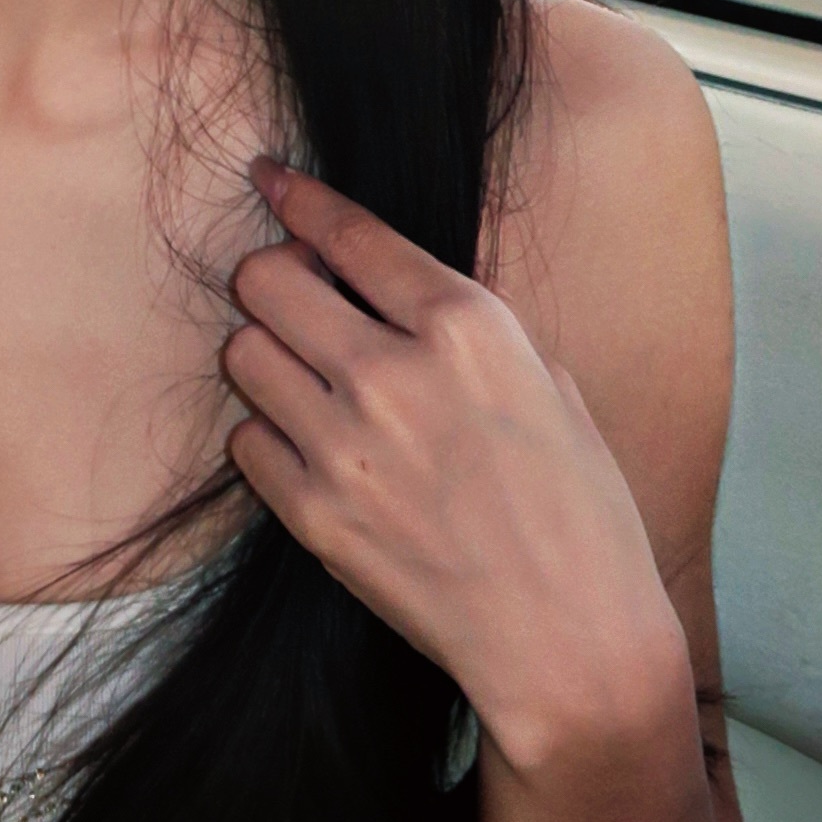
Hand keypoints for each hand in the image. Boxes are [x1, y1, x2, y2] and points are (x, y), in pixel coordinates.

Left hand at [220, 161, 696, 783]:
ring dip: (264, 354)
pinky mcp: (313, 515)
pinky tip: (310, 449)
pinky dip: (268, 436)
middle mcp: (394, 373)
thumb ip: (464, 331)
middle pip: (266, 279)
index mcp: (467, 326)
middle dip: (272, 275)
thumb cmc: (579, 514)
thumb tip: (390, 292)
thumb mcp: (548, 385)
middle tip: (290, 295)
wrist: (569, 642)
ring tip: (304, 379)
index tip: (270, 179)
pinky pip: (246, 440)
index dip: (298, 197)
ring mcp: (345, 446)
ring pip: (242, 353)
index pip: (349, 232)